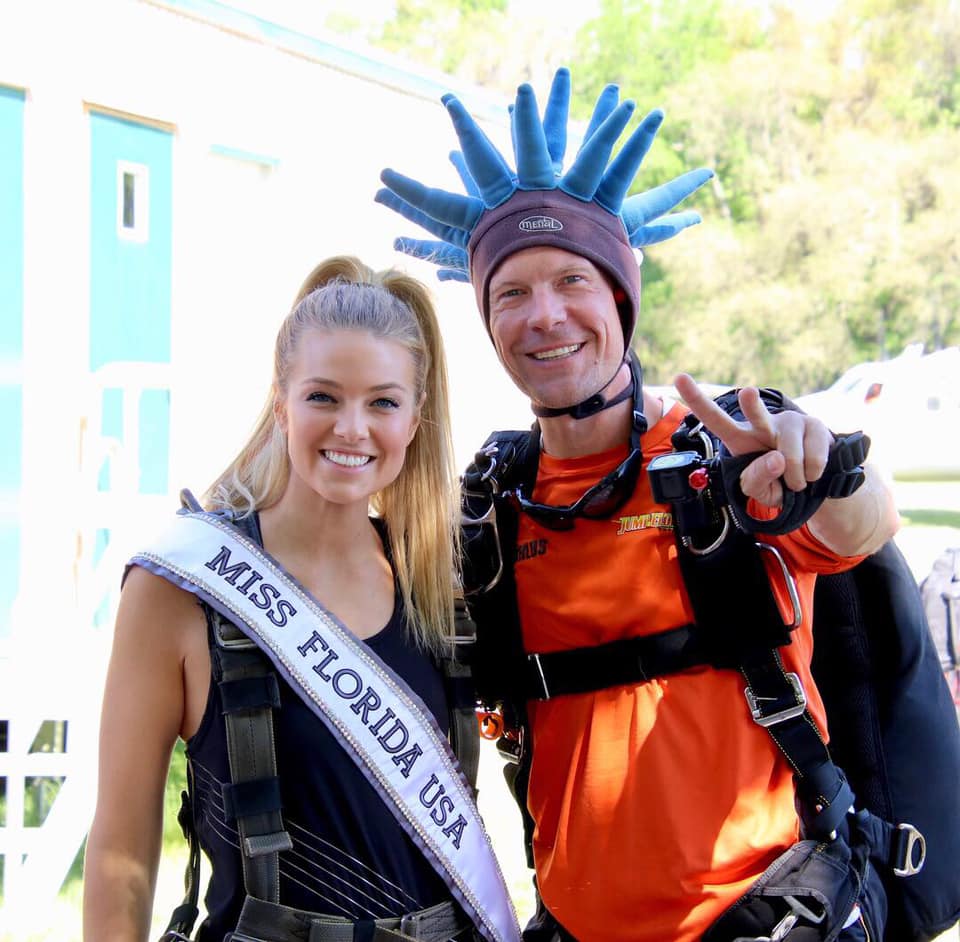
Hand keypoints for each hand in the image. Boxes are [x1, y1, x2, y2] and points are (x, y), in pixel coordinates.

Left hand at [673, 374, 833, 508]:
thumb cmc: (776, 483)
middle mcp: (762, 423)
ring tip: (794, 481)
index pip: (713, 418)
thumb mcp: (759, 491)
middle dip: (752, 404)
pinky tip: (810, 472)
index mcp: (739, 437)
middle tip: (748, 393)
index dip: (696, 398)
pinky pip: (813, 458)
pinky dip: (811, 473)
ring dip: (794, 477)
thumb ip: (757, 480)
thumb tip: (777, 459)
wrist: (810, 482)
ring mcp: (789, 421)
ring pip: (790, 453)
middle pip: (756, 412)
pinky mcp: (814, 425)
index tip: (679, 377)